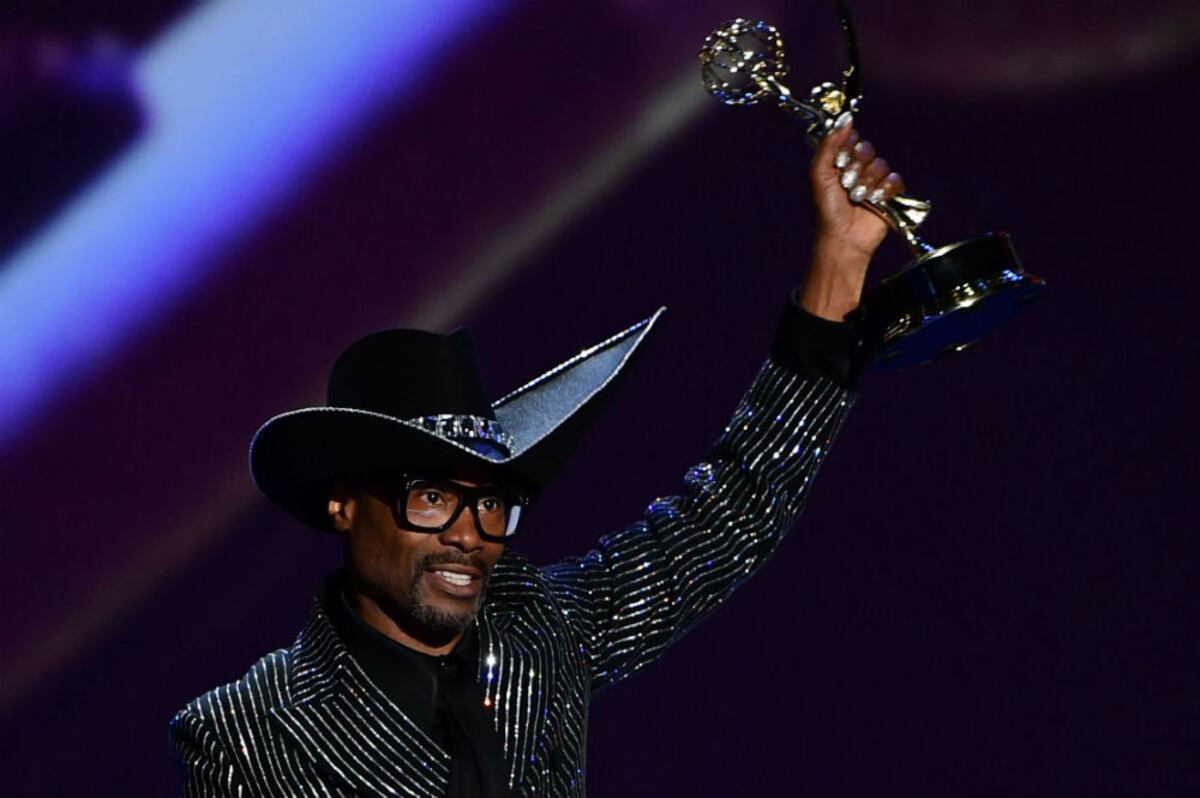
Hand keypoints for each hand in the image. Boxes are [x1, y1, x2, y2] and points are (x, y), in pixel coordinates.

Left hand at [799, 115, 905, 320]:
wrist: (843, 237)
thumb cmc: (827, 209)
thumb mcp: (819, 173)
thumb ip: (829, 144)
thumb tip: (845, 118)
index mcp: (840, 161)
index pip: (851, 138)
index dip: (847, 149)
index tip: (839, 163)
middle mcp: (857, 168)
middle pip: (867, 149)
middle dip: (855, 168)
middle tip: (846, 185)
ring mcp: (874, 181)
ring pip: (881, 164)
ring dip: (867, 183)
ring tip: (857, 198)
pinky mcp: (889, 194)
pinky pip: (895, 180)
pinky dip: (884, 191)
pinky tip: (874, 202)